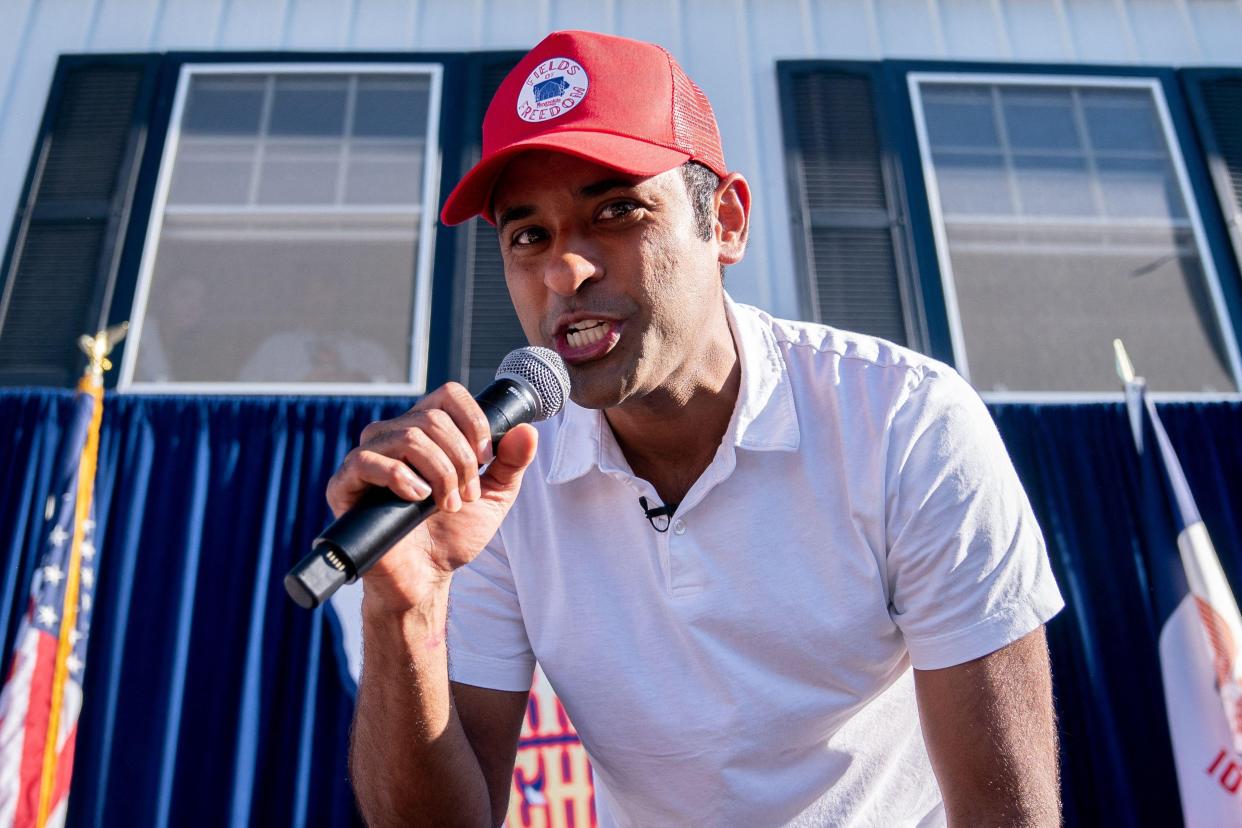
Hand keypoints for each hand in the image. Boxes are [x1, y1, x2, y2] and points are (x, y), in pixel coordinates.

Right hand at [325, 382, 538, 613]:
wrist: (427, 577)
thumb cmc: (453, 535)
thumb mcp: (494, 497)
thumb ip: (510, 463)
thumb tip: (528, 431)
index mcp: (426, 431)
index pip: (448, 395)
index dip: (473, 421)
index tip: (485, 458)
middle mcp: (394, 436)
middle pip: (432, 418)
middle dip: (460, 460)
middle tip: (466, 496)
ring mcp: (368, 458)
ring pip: (408, 436)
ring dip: (439, 473)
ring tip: (447, 505)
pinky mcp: (345, 485)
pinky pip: (368, 460)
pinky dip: (401, 478)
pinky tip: (418, 498)